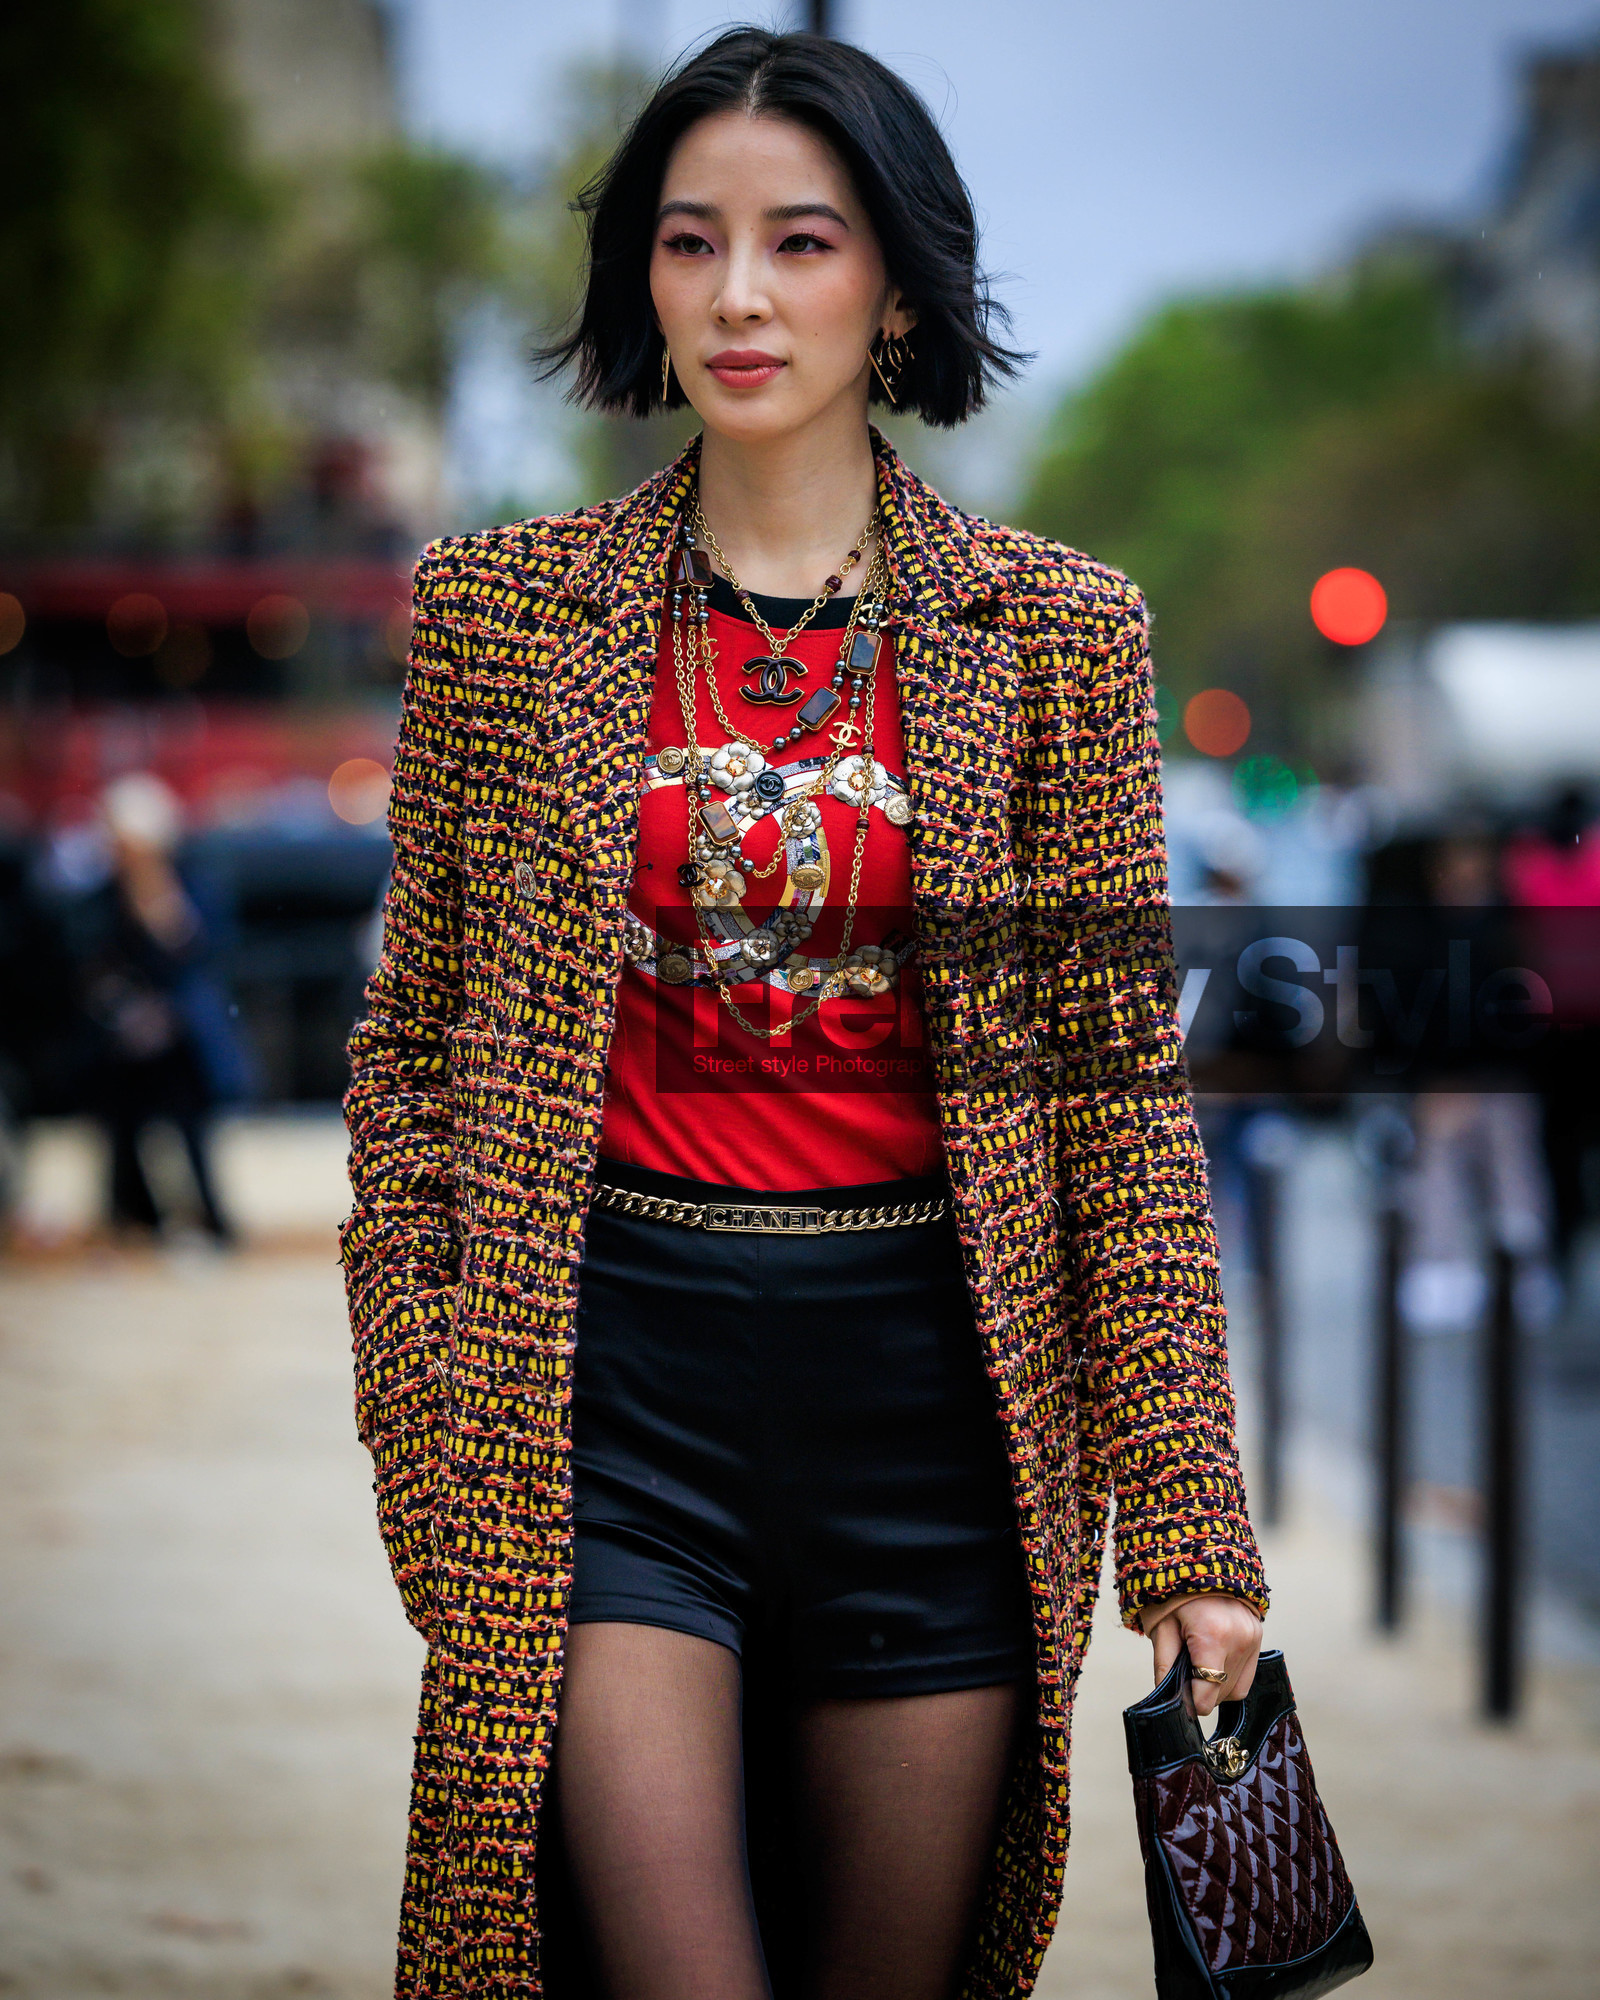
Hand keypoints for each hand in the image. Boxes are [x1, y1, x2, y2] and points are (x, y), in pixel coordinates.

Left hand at [1139, 1592, 1262, 1717]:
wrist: (1201, 1557)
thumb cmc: (1174, 1590)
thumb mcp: (1161, 1626)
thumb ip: (1164, 1666)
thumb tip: (1168, 1699)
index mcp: (1212, 1636)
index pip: (1207, 1694)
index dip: (1190, 1702)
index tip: (1178, 1696)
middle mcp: (1239, 1639)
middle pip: (1221, 1694)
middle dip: (1201, 1692)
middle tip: (1183, 1673)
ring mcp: (1253, 1638)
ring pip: (1236, 1689)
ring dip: (1216, 1687)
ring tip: (1198, 1663)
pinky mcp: (1258, 1636)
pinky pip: (1247, 1675)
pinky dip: (1230, 1676)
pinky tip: (1213, 1660)